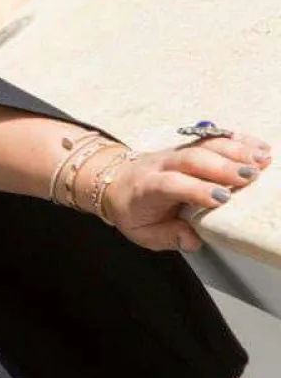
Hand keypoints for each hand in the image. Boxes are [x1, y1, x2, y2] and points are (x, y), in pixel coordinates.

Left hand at [101, 131, 272, 251]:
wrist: (116, 182)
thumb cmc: (133, 211)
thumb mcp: (143, 233)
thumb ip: (167, 237)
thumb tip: (192, 239)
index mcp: (146, 188)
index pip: (170, 184)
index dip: (195, 189)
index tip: (222, 199)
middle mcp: (160, 165)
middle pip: (190, 159)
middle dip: (222, 166)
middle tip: (251, 177)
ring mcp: (174, 152)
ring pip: (203, 145)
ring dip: (235, 150)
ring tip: (262, 160)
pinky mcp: (188, 146)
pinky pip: (211, 138)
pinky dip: (236, 140)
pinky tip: (258, 147)